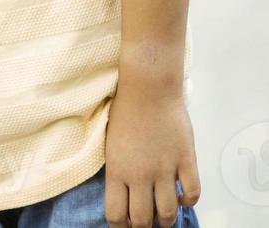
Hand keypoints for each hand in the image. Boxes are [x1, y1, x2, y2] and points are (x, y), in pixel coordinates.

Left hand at [104, 82, 200, 226]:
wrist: (148, 90)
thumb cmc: (124, 111)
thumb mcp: (110, 144)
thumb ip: (118, 170)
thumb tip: (123, 192)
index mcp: (117, 171)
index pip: (116, 214)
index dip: (121, 225)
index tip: (125, 225)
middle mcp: (140, 175)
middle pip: (143, 219)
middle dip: (144, 226)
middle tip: (147, 223)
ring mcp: (165, 169)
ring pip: (168, 211)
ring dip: (167, 218)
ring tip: (165, 216)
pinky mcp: (186, 160)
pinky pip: (193, 193)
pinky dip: (188, 201)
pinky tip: (182, 196)